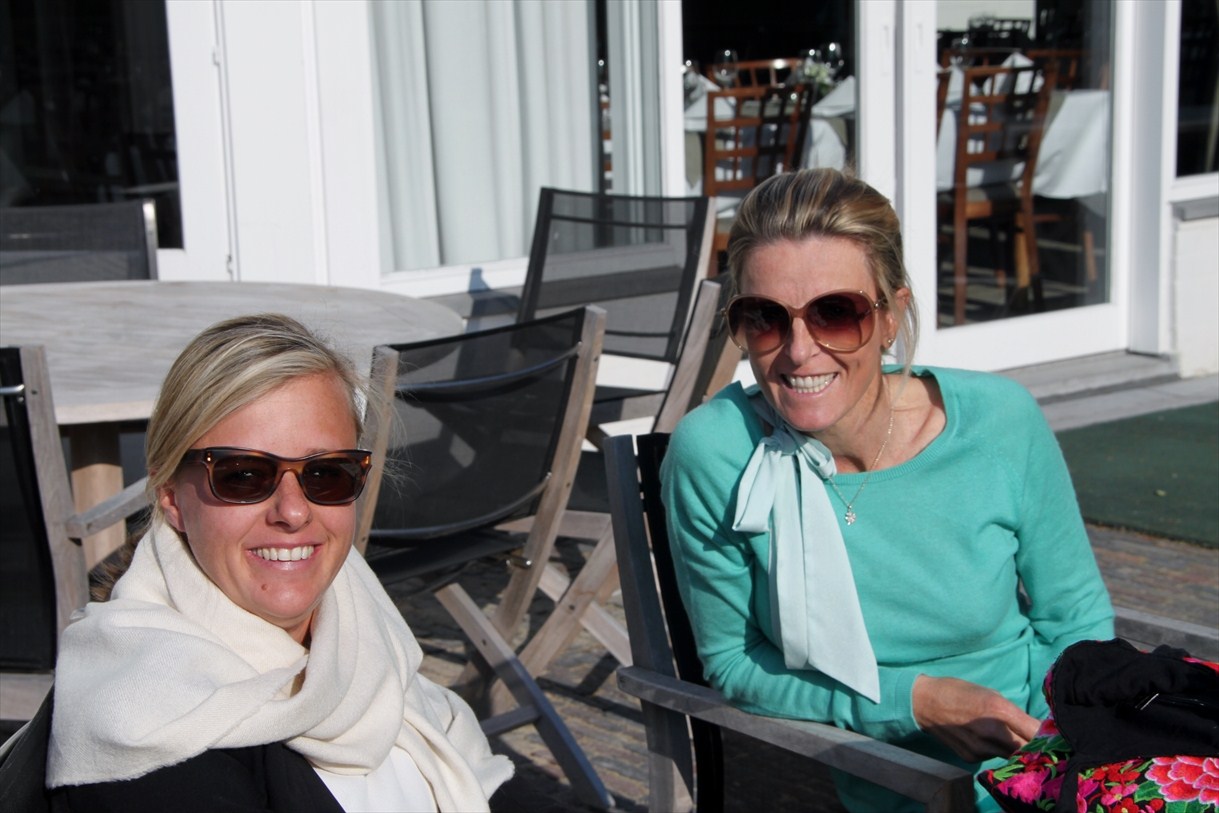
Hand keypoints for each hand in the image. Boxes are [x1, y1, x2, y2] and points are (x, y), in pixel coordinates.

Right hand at [912, 675, 1039, 762]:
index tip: (1050, 733)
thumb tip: (1036, 730)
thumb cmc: (960, 691)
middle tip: (1032, 738)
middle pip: (1026, 748)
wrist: (924, 702)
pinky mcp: (971, 758)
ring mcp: (980, 748)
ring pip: (1010, 755)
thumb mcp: (991, 694)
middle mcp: (991, 732)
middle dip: (1032, 744)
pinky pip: (992, 757)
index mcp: (999, 709)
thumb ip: (1013, 713)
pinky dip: (994, 750)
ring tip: (1002, 734)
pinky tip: (983, 738)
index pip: (1036, 731)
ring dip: (1013, 748)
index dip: (1045, 734)